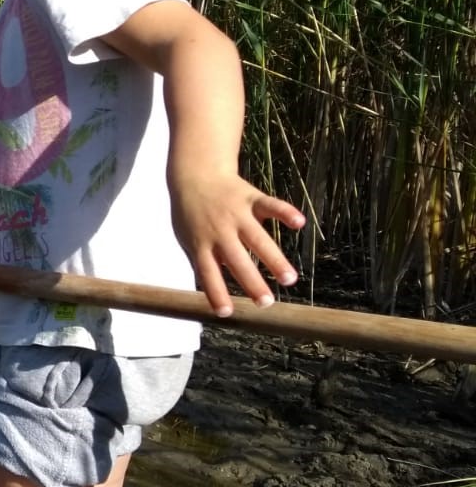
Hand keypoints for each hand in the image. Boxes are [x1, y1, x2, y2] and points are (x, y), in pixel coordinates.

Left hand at [170, 173, 305, 315]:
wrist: (194, 173)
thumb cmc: (190, 212)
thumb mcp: (186, 238)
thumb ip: (200, 262)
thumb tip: (211, 292)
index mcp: (201, 243)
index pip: (208, 273)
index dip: (216, 292)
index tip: (226, 313)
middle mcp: (219, 231)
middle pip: (237, 260)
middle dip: (252, 282)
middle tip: (267, 303)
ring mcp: (236, 214)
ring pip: (258, 238)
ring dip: (274, 259)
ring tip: (289, 280)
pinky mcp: (251, 198)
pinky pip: (270, 205)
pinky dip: (285, 212)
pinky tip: (299, 223)